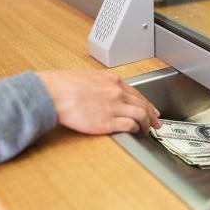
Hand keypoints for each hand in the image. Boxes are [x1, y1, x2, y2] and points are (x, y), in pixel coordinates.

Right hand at [36, 70, 160, 134]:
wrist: (53, 94)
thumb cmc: (64, 85)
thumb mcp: (89, 77)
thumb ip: (103, 84)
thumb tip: (108, 91)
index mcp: (113, 81)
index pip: (137, 94)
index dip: (147, 104)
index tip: (152, 110)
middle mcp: (117, 92)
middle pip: (143, 105)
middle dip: (153, 115)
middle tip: (156, 123)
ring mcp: (114, 107)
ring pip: (141, 115)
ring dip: (147, 124)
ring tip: (148, 131)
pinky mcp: (108, 122)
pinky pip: (129, 126)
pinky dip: (136, 129)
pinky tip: (135, 132)